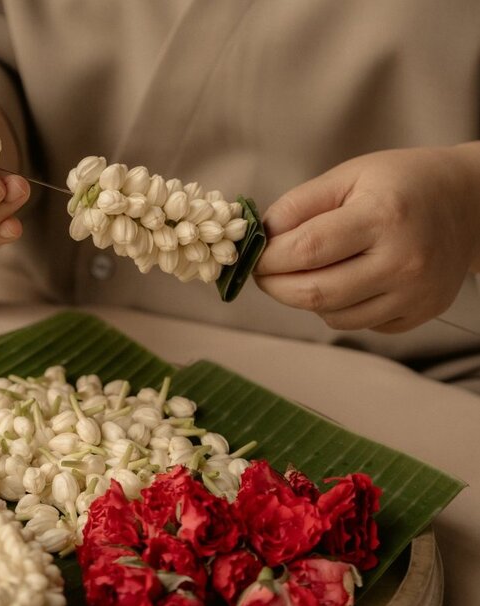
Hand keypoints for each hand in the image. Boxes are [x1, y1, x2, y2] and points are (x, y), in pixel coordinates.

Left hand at [254, 145, 479, 332]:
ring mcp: (414, 293)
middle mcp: (403, 261)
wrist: (468, 203)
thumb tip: (259, 239)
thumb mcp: (348, 176)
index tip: (253, 258)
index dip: (268, 259)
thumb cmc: (401, 184)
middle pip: (315, 293)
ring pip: (333, 316)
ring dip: (305, 299)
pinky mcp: (419, 313)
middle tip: (264, 274)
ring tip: (307, 272)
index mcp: (383, 216)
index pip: (307, 251)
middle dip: (276, 287)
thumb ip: (298, 206)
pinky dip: (337, 308)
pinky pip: (358, 324)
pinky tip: (344, 281)